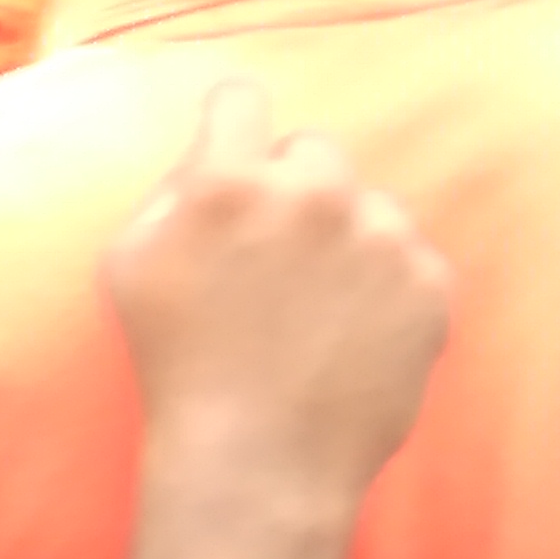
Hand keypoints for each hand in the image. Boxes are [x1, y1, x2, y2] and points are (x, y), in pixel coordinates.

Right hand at [105, 81, 450, 509]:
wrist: (259, 460)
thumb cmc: (180, 362)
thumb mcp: (130, 260)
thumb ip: (174, 189)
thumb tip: (214, 153)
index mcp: (228, 182)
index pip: (240, 98)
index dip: (231, 127)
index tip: (234, 159)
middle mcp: (311, 196)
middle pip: (312, 149)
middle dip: (292, 187)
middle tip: (273, 253)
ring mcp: (379, 240)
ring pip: (368, 204)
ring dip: (345, 235)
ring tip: (315, 304)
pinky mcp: (429, 286)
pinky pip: (410, 256)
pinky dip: (386, 284)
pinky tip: (349, 329)